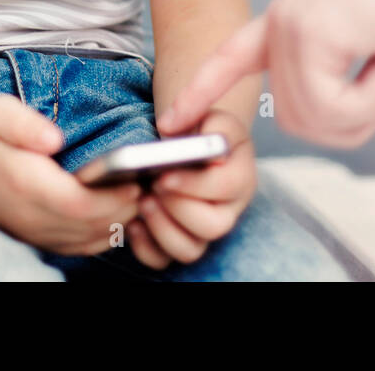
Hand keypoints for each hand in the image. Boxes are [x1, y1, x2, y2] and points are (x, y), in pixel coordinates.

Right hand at [0, 94, 142, 255]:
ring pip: (88, 241)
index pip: (78, 204)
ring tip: (139, 196)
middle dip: (124, 209)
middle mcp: (30, 217)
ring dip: (119, 222)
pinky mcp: (40, 238)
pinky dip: (105, 234)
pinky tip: (120, 213)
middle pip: (89, 226)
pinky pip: (79, 247)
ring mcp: (35, 232)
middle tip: (147, 185)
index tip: (135, 178)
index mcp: (25, 185)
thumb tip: (55, 140)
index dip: (111, 198)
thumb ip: (24, 124)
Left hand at [125, 109, 255, 269]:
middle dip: (178, 209)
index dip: (194, 185)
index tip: (164, 174)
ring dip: (162, 229)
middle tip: (153, 187)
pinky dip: (146, 247)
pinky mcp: (181, 240)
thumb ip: (200, 113)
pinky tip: (134, 223)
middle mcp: (229, 208)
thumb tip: (172, 130)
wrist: (193, 143)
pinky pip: (164, 260)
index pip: (227, 188)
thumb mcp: (209, 113)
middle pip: (213, 227)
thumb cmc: (201, 128)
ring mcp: (204, 229)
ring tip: (144, 202)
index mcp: (241, 175)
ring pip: (191, 249)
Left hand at [157, 0, 374, 146]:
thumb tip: (364, 113)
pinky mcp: (312, 34)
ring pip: (314, 119)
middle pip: (295, 118)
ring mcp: (291, 28)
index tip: (171, 121)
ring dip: (364, 112)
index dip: (202, 91)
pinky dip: (371, 101)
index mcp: (291, 19)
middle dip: (348, 124)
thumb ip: (363, 79)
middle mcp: (281, 23)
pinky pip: (334, 106)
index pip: (231, 57)